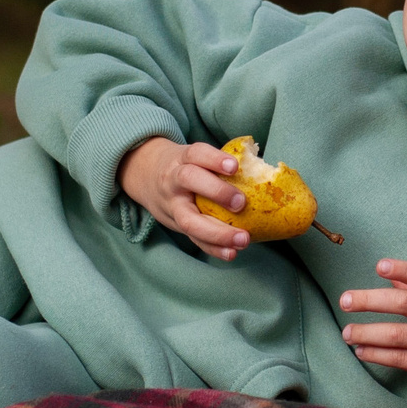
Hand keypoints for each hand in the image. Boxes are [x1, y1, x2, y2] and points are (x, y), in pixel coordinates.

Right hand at [119, 135, 253, 260]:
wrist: (144, 176)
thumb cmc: (184, 166)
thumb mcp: (194, 157)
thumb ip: (218, 163)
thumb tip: (262, 168)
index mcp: (182, 159)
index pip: (196, 154)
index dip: (214, 159)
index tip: (234, 167)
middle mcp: (173, 180)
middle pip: (189, 180)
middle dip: (216, 192)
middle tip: (241, 203)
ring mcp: (172, 205)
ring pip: (189, 220)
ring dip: (217, 233)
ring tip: (243, 239)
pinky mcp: (175, 225)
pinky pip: (194, 239)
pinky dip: (213, 248)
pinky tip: (232, 253)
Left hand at [340, 260, 406, 401]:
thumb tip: (392, 275)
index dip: (404, 269)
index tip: (379, 266)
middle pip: (406, 303)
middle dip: (371, 300)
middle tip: (345, 300)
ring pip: (399, 335)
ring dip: (367, 333)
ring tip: (347, 333)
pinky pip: (403, 359)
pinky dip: (378, 355)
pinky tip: (362, 352)